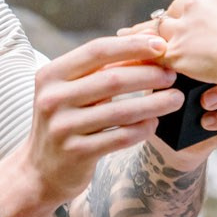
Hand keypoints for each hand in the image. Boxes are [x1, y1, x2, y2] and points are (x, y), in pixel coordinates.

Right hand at [5, 33, 181, 216]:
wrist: (40, 170)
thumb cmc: (66, 121)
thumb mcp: (71, 92)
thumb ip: (100, 71)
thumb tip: (147, 46)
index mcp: (51, 75)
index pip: (97, 51)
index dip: (132, 46)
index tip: (161, 45)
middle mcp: (52, 98)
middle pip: (112, 79)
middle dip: (149, 74)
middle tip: (173, 74)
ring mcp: (62, 127)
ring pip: (120, 110)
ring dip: (154, 103)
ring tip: (175, 98)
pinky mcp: (76, 152)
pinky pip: (120, 137)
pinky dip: (142, 129)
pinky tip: (154, 123)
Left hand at [114, 15, 216, 161]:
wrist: (171, 136)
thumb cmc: (163, 97)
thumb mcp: (154, 76)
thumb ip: (146, 57)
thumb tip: (126, 34)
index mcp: (210, 50)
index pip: (216, 36)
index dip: (207, 38)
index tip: (187, 47)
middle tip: (201, 72)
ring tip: (204, 102)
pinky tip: (207, 121)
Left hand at [158, 0, 216, 85]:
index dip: (199, 11)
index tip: (204, 21)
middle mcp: (193, 6)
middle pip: (175, 9)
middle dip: (178, 20)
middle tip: (185, 36)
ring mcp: (181, 28)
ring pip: (162, 28)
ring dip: (165, 37)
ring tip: (171, 49)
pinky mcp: (175, 50)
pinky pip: (158, 53)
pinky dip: (158, 58)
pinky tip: (159, 65)